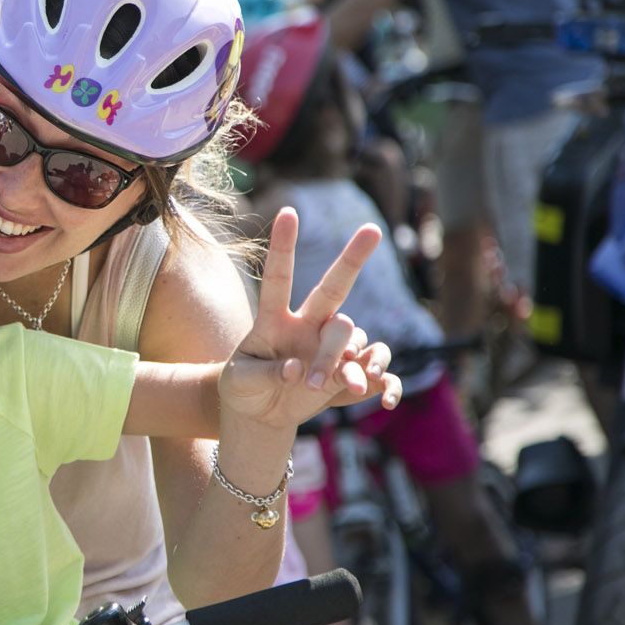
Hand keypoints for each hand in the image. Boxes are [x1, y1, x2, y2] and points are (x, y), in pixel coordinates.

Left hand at [221, 208, 402, 430]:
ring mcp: (331, 347)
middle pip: (334, 288)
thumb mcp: (239, 382)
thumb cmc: (244, 388)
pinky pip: (379, 370)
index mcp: (275, 320)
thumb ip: (264, 374)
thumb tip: (296, 370)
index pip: (279, 279)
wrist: (261, 414)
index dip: (283, 246)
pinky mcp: (351, 372)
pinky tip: (383, 401)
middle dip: (353, 258)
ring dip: (340, 362)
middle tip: (372, 229)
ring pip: (349, 337)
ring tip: (318, 388)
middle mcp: (308, 325)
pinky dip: (385, 385)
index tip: (288, 211)